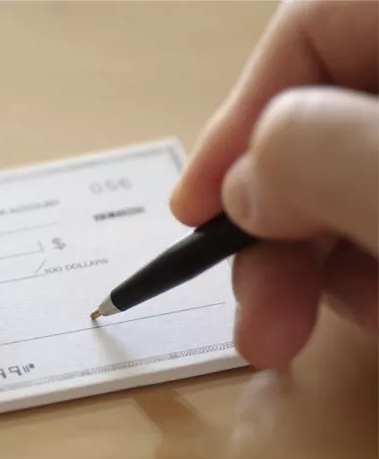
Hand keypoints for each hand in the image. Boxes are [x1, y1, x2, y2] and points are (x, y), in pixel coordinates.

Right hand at [169, 0, 377, 368]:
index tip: (192, 212)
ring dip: (324, 269)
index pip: (313, 28)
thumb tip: (243, 191)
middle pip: (328, 129)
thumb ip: (317, 158)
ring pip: (356, 189)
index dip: (241, 120)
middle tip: (263, 322)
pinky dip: (372, 275)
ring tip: (337, 332)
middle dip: (280, 233)